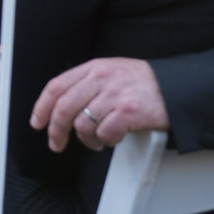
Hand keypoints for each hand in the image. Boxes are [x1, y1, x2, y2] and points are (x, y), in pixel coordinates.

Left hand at [30, 57, 167, 152]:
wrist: (176, 87)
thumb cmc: (144, 84)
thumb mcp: (112, 72)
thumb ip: (88, 84)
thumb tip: (63, 106)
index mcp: (93, 68)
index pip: (56, 86)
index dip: (41, 107)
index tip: (37, 123)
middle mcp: (101, 79)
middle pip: (63, 108)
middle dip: (56, 131)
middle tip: (57, 144)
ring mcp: (114, 95)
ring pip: (82, 124)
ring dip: (87, 140)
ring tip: (97, 142)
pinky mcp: (128, 112)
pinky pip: (104, 133)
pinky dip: (106, 141)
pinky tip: (113, 139)